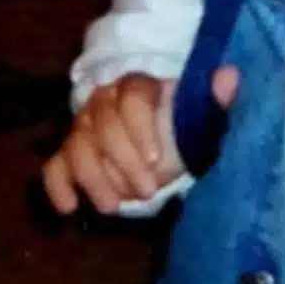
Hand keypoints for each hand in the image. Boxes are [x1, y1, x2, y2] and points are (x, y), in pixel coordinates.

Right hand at [42, 66, 241, 215]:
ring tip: (114, 206)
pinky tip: (71, 207)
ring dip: (94, 180)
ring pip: (78, 148)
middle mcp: (104, 101)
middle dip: (124, 163)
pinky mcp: (68, 152)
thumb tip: (230, 76)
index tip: (155, 159)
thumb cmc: (179, 123)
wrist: (157, 137)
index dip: (141, 128)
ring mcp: (83, 126)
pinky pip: (54, 167)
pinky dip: (58, 187)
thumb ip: (215, 96)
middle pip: (105, 127)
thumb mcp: (201, 112)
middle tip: (146, 191)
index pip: (133, 98)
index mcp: (139, 85)